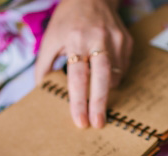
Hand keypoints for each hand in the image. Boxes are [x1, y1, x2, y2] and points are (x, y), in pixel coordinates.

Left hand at [35, 0, 131, 128]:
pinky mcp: (127, 42)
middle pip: (102, 78)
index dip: (79, 101)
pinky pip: (122, 69)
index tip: (80, 121)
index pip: (78, 77)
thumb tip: (40, 89)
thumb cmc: (68, 19)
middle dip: (99, 104)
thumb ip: (43, 64)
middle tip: (97, 124)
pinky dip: (112, 77)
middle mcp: (99, 39)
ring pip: (115, 76)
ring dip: (105, 90)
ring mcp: (117, 40)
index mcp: (76, 39)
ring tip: (96, 95)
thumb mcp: (50, 38)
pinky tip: (103, 73)